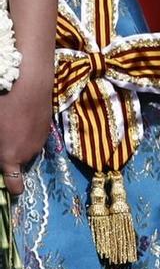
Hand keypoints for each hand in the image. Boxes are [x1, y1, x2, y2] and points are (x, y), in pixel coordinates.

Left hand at [0, 62, 49, 194]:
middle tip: (2, 141)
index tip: (9, 186)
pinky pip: (33, 138)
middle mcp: (28, 154)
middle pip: (17, 164)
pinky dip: (26, 134)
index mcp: (10, 157)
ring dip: (18, 145)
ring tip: (9, 127)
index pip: (15, 185)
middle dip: (9, 158)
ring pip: (26, 150)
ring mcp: (39, 140)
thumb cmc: (3, 105)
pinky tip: (20, 118)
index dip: (12, 187)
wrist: (30, 81)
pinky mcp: (46, 127)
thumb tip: (1, 152)